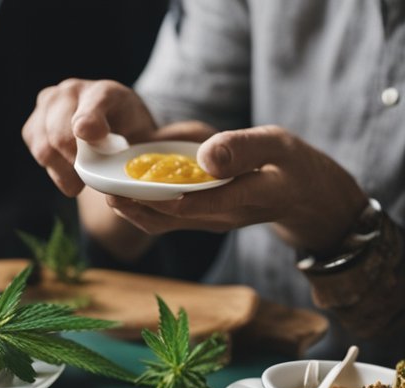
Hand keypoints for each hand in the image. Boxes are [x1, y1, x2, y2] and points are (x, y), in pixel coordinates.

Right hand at [22, 78, 157, 196]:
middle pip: (61, 133)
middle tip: (86, 182)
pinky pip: (37, 154)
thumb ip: (148, 149)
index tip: (94, 137)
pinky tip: (67, 169)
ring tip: (79, 180)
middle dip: (74, 163)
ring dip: (63, 171)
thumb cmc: (130, 136)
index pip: (94, 104)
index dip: (90, 121)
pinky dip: (53, 169)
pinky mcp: (32, 125)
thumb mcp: (146, 141)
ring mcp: (48, 106)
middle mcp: (72, 91)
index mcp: (105, 91)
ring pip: (45, 148)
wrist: (111, 128)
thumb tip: (134, 176)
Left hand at [105, 126, 367, 252]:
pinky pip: (166, 219)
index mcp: (243, 198)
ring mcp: (208, 222)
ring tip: (104, 189)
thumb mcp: (280, 146)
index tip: (127, 184)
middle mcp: (220, 217)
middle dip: (133, 204)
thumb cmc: (294, 166)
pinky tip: (123, 189)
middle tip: (103, 186)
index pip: (194, 202)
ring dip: (132, 208)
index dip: (157, 196)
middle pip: (167, 216)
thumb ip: (244, 148)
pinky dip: (142, 206)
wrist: (305, 197)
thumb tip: (207, 156)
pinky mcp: (201, 220)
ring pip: (162, 222)